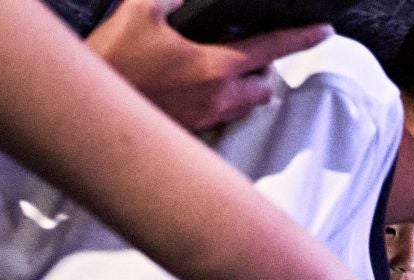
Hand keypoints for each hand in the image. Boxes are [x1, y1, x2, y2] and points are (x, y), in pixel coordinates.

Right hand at [88, 0, 330, 131]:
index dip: (301, 38)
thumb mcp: (140, 11)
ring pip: (243, 106)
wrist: (90, 111)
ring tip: (216, 71)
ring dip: (241, 89)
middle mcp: (219, 98)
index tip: (324, 31)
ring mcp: (206, 120)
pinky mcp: (191, 134)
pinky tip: (192, 89)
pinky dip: (218, 103)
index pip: (272, 50)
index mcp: (216, 66)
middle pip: (264, 88)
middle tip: (245, 54)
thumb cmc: (114, 60)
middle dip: (263, 71)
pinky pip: (219, 119)